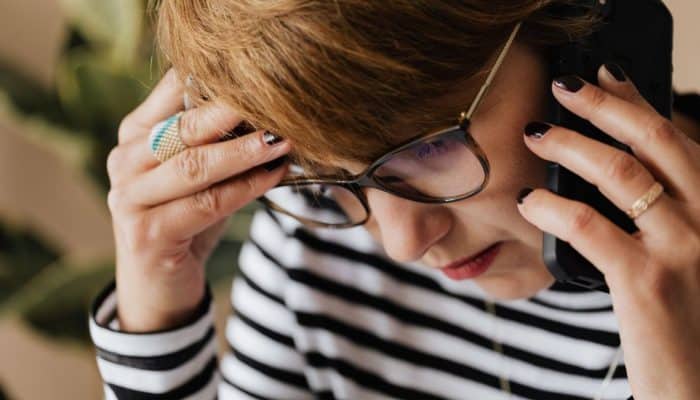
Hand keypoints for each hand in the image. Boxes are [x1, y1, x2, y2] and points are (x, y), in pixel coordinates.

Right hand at [106, 69, 290, 331]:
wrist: (158, 284)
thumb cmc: (185, 218)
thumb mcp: (198, 173)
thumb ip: (217, 141)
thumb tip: (271, 109)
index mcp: (135, 134)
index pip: (171, 91)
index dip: (213, 79)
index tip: (258, 71)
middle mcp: (125, 161)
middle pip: (183, 128)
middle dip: (231, 112)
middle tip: (275, 101)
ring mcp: (130, 198)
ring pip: (195, 166)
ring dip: (243, 152)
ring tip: (280, 140)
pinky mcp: (147, 233)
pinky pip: (206, 204)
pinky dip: (245, 188)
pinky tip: (273, 176)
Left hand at [516, 64, 699, 399]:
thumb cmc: (688, 322)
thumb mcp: (688, 257)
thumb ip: (662, 215)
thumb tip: (611, 174)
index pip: (678, 140)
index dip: (640, 103)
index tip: (606, 77)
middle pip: (656, 142)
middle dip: (606, 107)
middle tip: (564, 87)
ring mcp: (684, 249)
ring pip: (621, 174)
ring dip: (572, 146)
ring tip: (537, 134)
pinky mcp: (647, 282)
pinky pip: (590, 226)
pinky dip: (553, 208)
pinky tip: (528, 201)